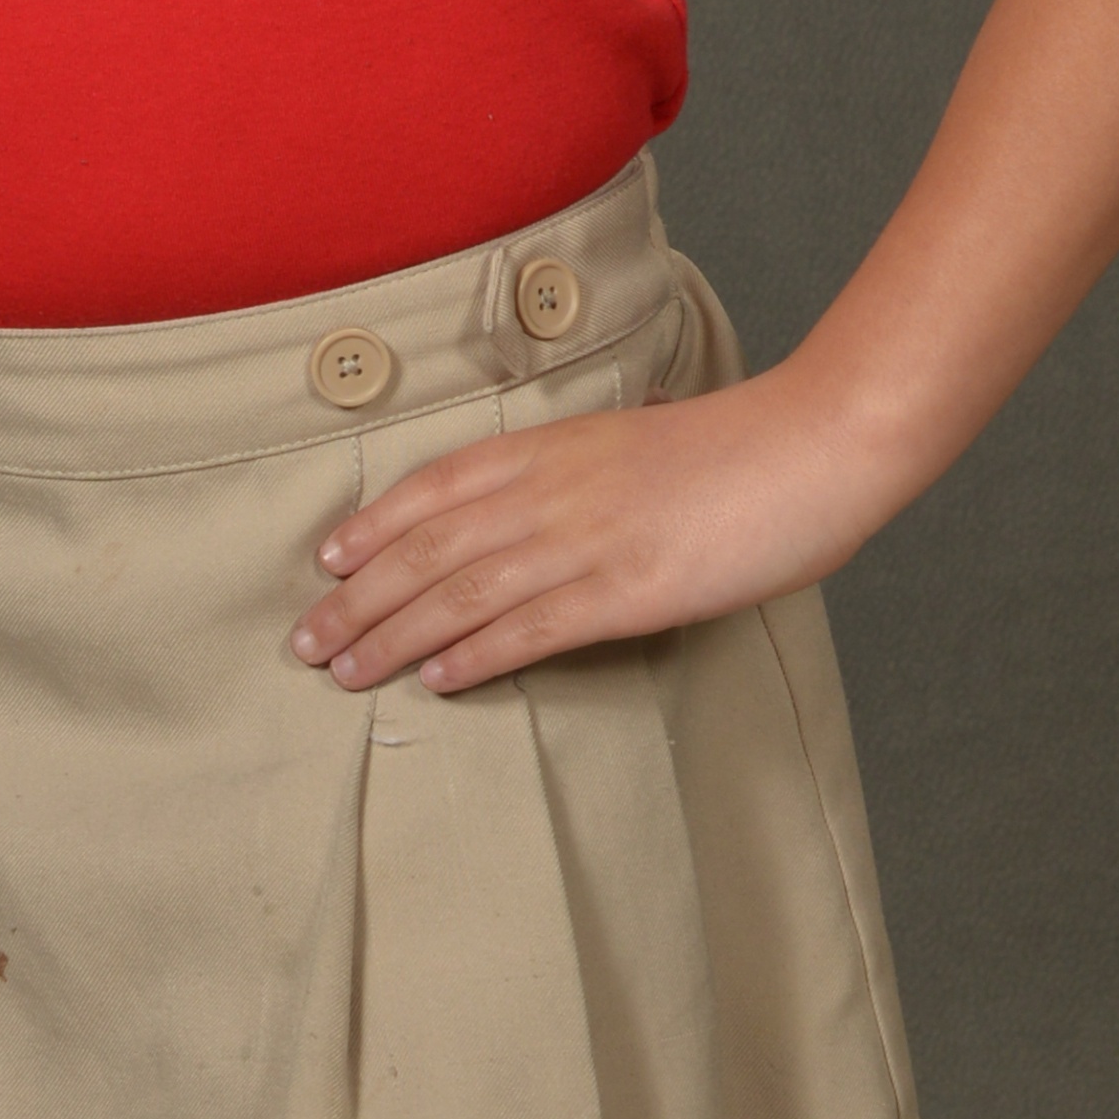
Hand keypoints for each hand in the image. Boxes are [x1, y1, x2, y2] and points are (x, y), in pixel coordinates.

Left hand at [286, 367, 903, 695]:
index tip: (329, 561)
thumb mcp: (639, 440)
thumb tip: (559, 488)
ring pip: (462, 592)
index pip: (437, 486)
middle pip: (429, 546)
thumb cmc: (737, 447)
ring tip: (345, 669)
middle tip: (307, 638)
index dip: (375, 524)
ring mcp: (586, 540)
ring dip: (393, 635)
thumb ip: (586, 466)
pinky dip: (474, 655)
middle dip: (360, 596)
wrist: (811, 445)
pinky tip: (435, 678)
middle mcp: (553, 490)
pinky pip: (531, 628)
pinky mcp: (626, 591)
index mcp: (554, 448)